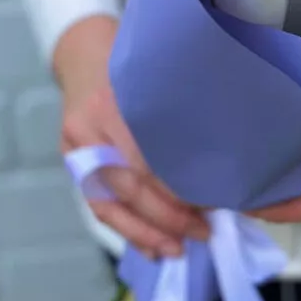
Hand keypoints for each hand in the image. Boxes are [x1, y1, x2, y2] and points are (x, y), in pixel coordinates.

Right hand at [55, 16, 210, 259]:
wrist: (83, 52)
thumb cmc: (132, 58)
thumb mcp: (156, 67)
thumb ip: (182, 100)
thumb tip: (226, 144)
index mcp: (117, 97)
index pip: (146, 154)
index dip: (175, 183)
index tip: (211, 198)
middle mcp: (92, 125)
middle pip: (129, 184)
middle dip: (168, 215)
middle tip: (204, 230)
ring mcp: (77, 147)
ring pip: (111, 203)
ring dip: (147, 232)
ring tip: (180, 248)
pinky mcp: (74, 163)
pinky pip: (100, 205)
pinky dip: (128, 230)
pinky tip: (153, 246)